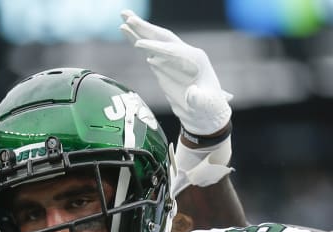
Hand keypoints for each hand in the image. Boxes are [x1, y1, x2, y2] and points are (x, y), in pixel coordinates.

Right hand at [120, 9, 231, 136]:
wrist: (205, 115)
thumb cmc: (208, 109)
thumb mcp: (205, 105)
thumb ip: (199, 100)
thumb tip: (192, 93)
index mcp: (195, 59)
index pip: (172, 50)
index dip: (156, 48)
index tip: (139, 44)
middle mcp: (184, 53)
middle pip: (162, 36)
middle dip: (145, 27)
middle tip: (128, 16)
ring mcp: (173, 58)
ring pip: (155, 39)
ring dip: (139, 28)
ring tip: (124, 15)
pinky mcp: (164, 64)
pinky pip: (149, 48)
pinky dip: (137, 39)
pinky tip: (125, 30)